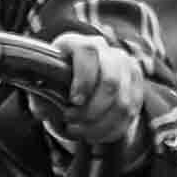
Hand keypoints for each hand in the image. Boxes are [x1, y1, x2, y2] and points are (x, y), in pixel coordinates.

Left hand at [42, 29, 157, 153]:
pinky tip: (95, 134)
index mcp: (78, 43)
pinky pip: (131, 113)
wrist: (77, 82)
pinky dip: (112, 130)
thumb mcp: (41, 86)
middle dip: (92, 110)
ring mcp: (125, 67)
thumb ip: (40, 96)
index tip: (73, 101)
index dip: (83, 80)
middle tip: (72, 122)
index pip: (88, 53)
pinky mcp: (136, 85)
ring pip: (123, 102)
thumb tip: (44, 111)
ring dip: (101, 125)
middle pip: (111, 81)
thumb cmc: (55, 82)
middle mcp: (107, 50)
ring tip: (81, 132)